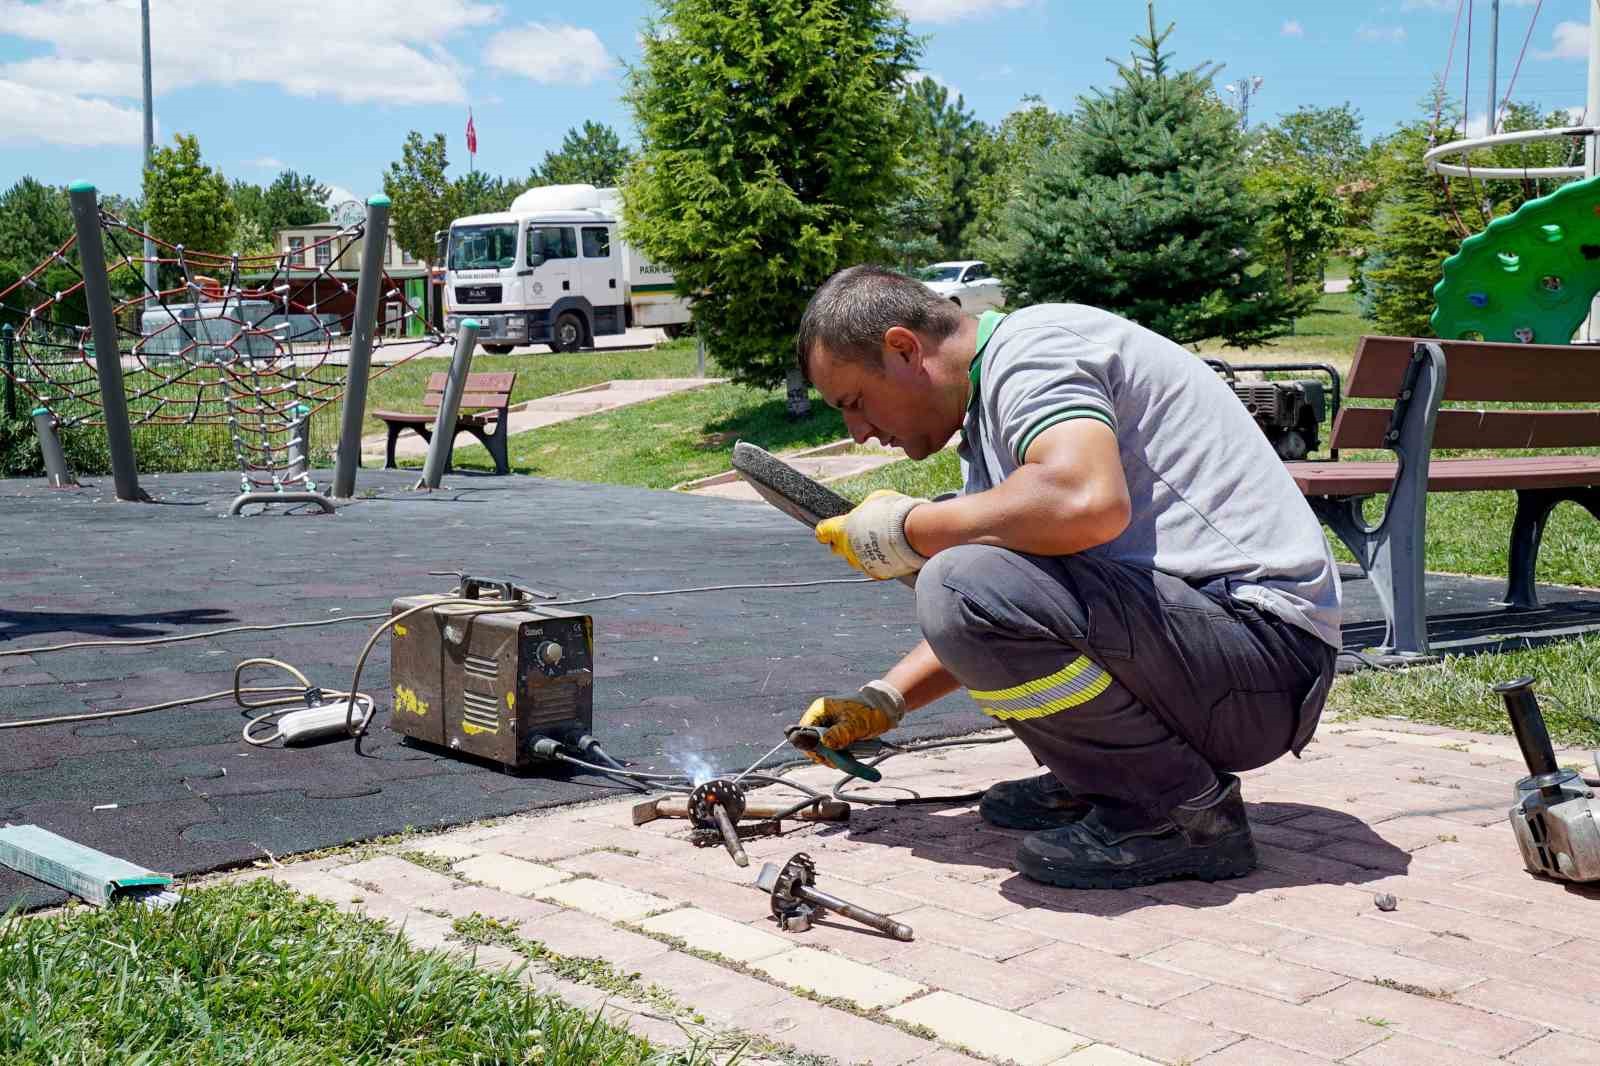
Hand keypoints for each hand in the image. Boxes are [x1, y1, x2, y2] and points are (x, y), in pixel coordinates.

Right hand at [792, 680, 906, 764]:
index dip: (811, 745)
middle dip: (824, 753)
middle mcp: (821, 718)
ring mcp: (829, 726)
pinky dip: (840, 754)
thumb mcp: (855, 724)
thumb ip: (840, 734)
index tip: (823, 755)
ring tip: (848, 758)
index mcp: (820, 710)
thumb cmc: (869, 711)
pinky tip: (849, 756)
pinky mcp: (837, 733)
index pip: (803, 731)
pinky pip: (832, 748)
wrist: (884, 707)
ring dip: (833, 755)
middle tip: (837, 760)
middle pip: (812, 741)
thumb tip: (826, 744)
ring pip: (822, 747)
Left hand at [814, 490, 927, 578]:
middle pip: (836, 549)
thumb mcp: (878, 499)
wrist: (909, 534)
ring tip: (877, 544)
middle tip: (854, 536)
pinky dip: (878, 562)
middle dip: (842, 544)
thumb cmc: (892, 513)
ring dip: (861, 553)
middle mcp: (847, 548)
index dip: (824, 531)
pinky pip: (873, 568)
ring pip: (854, 560)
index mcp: (842, 529)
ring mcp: (860, 562)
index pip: (823, 531)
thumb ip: (867, 506)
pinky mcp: (875, 572)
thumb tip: (868, 508)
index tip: (825, 532)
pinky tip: (889, 555)